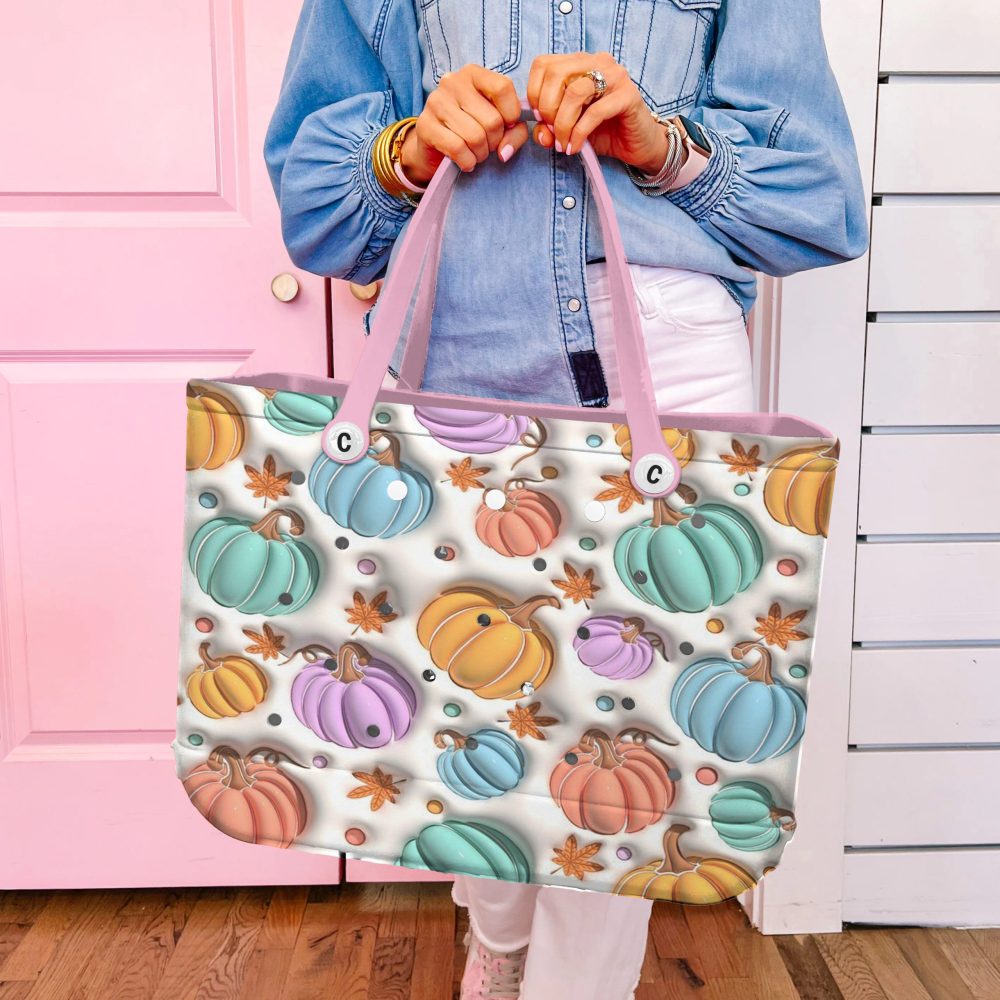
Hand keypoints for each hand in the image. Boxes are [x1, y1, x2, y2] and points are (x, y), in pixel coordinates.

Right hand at [400, 65, 528, 182]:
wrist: (434, 147)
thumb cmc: (472, 131)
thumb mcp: (499, 126)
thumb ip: (515, 132)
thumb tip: (505, 151)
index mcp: (473, 74)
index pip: (502, 88)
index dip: (512, 114)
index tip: (507, 126)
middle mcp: (452, 82)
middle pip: (492, 119)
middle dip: (495, 142)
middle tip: (487, 145)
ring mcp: (436, 102)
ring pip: (476, 137)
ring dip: (481, 154)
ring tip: (475, 153)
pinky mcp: (425, 125)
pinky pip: (458, 148)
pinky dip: (467, 161)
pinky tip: (465, 161)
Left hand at [526, 52, 673, 174]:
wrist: (637, 146)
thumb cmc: (602, 132)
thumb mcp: (568, 130)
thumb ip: (549, 128)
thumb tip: (540, 132)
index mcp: (579, 63)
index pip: (543, 64)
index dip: (534, 93)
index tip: (539, 118)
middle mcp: (597, 62)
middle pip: (555, 74)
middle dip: (546, 108)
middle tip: (552, 132)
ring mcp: (615, 76)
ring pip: (574, 92)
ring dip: (562, 123)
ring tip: (563, 143)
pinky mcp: (628, 95)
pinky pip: (595, 112)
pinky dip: (579, 133)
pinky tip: (575, 147)